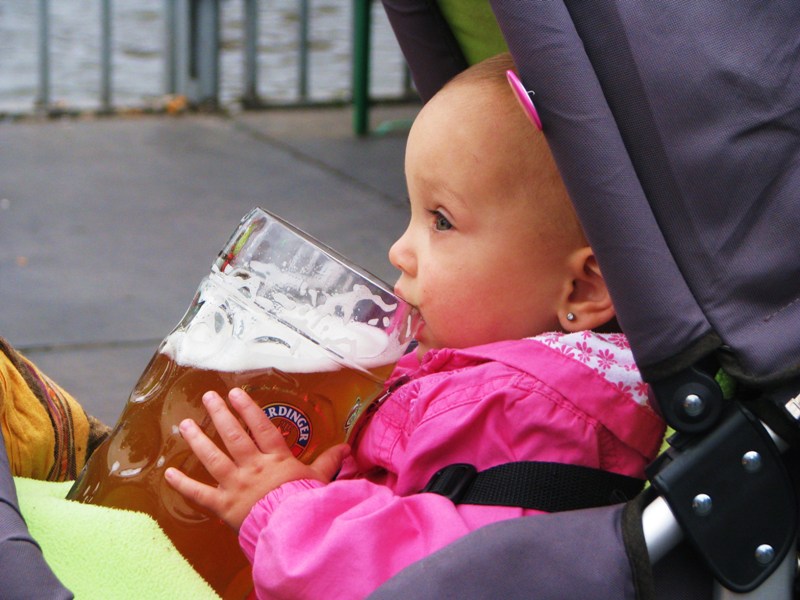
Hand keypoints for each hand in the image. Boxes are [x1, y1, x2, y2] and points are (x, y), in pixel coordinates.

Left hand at [164, 387, 348, 530]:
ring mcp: (235, 484)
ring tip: (184, 424)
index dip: (248, 408)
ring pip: (213, 457)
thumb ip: (329, 461)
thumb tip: (346, 448)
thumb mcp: (319, 479)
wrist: (293, 529)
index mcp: (275, 459)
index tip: (236, 393)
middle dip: (219, 414)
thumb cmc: (306, 502)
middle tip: (208, 397)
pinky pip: (199, 493)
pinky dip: (183, 484)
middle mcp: (252, 466)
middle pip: (233, 435)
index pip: (260, 427)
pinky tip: (168, 472)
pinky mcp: (223, 505)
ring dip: (197, 440)